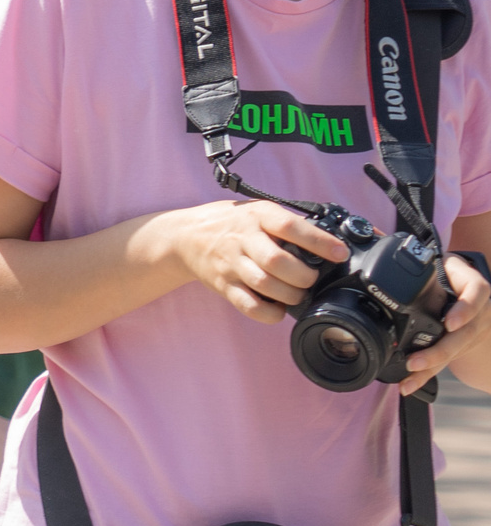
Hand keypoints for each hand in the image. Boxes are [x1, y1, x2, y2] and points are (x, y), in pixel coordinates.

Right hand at [176, 199, 348, 323]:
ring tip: (298, 294)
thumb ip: (290, 224)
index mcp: (257, 216)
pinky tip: (279, 309)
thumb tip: (334, 243)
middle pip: (277, 261)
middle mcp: (242, 239)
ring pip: (264, 284)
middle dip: (304, 275)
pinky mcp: (224, 286)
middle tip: (312, 278)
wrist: (186, 236)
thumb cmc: (234, 224)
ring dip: (291, 294)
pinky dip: (269, 313)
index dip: (318, 241)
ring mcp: (231, 264)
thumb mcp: (260, 212)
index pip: (290, 226)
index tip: (340, 253)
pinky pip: (248, 305)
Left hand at [398, 253, 490, 394]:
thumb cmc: (444, 275)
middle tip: (417, 359)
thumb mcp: (436, 261)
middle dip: (442, 349)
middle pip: (466, 332)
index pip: (478, 292)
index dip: (466, 308)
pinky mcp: (459, 346)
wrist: (465, 295)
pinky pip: (445, 362)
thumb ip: (407, 251)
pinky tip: (409, 386)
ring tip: (411, 372)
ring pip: (456, 350)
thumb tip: (370, 235)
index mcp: (470, 283)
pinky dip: (426, 376)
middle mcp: (476, 309)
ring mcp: (470, 330)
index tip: (450, 322)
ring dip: (433, 364)